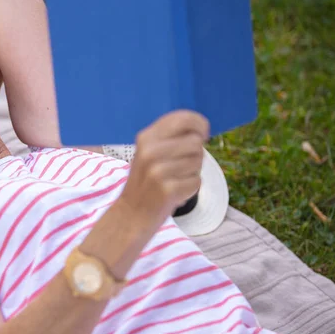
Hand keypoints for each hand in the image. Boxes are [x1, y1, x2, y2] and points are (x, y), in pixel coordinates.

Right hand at [118, 110, 209, 227]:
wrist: (132, 214)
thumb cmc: (146, 181)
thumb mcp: (149, 152)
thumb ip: (170, 138)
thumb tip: (200, 130)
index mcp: (146, 137)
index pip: (182, 118)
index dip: (199, 124)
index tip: (202, 134)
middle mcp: (150, 151)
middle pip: (195, 142)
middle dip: (196, 154)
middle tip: (182, 166)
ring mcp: (158, 171)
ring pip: (198, 161)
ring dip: (193, 172)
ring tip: (175, 179)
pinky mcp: (168, 190)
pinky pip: (197, 181)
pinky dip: (191, 188)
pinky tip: (176, 192)